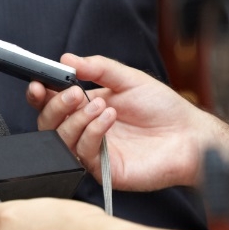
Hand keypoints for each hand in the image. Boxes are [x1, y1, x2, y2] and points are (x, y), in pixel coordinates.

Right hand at [27, 54, 228, 190]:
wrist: (189, 136)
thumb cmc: (163, 110)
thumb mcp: (130, 79)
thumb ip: (99, 68)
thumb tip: (67, 59)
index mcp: (86, 108)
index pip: (52, 103)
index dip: (40, 95)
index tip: (39, 85)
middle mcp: (84, 131)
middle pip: (48, 124)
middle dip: (55, 106)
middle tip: (74, 93)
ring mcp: (91, 151)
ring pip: (60, 140)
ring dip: (76, 119)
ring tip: (100, 105)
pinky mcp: (101, 170)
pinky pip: (82, 153)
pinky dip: (91, 132)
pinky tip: (108, 119)